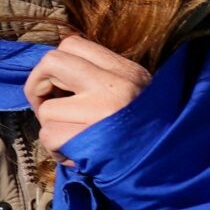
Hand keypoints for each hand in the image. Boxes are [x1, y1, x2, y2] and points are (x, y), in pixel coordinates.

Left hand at [24, 34, 152, 154]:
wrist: (173, 165)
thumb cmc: (145, 134)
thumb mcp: (134, 94)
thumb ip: (99, 79)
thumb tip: (55, 75)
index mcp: (125, 70)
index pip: (72, 44)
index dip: (54, 66)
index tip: (57, 87)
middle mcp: (115, 84)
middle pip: (51, 62)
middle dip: (37, 85)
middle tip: (47, 107)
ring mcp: (102, 110)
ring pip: (46, 109)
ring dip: (52, 130)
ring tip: (74, 142)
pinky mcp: (91, 138)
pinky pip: (49, 136)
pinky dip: (56, 150)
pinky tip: (76, 157)